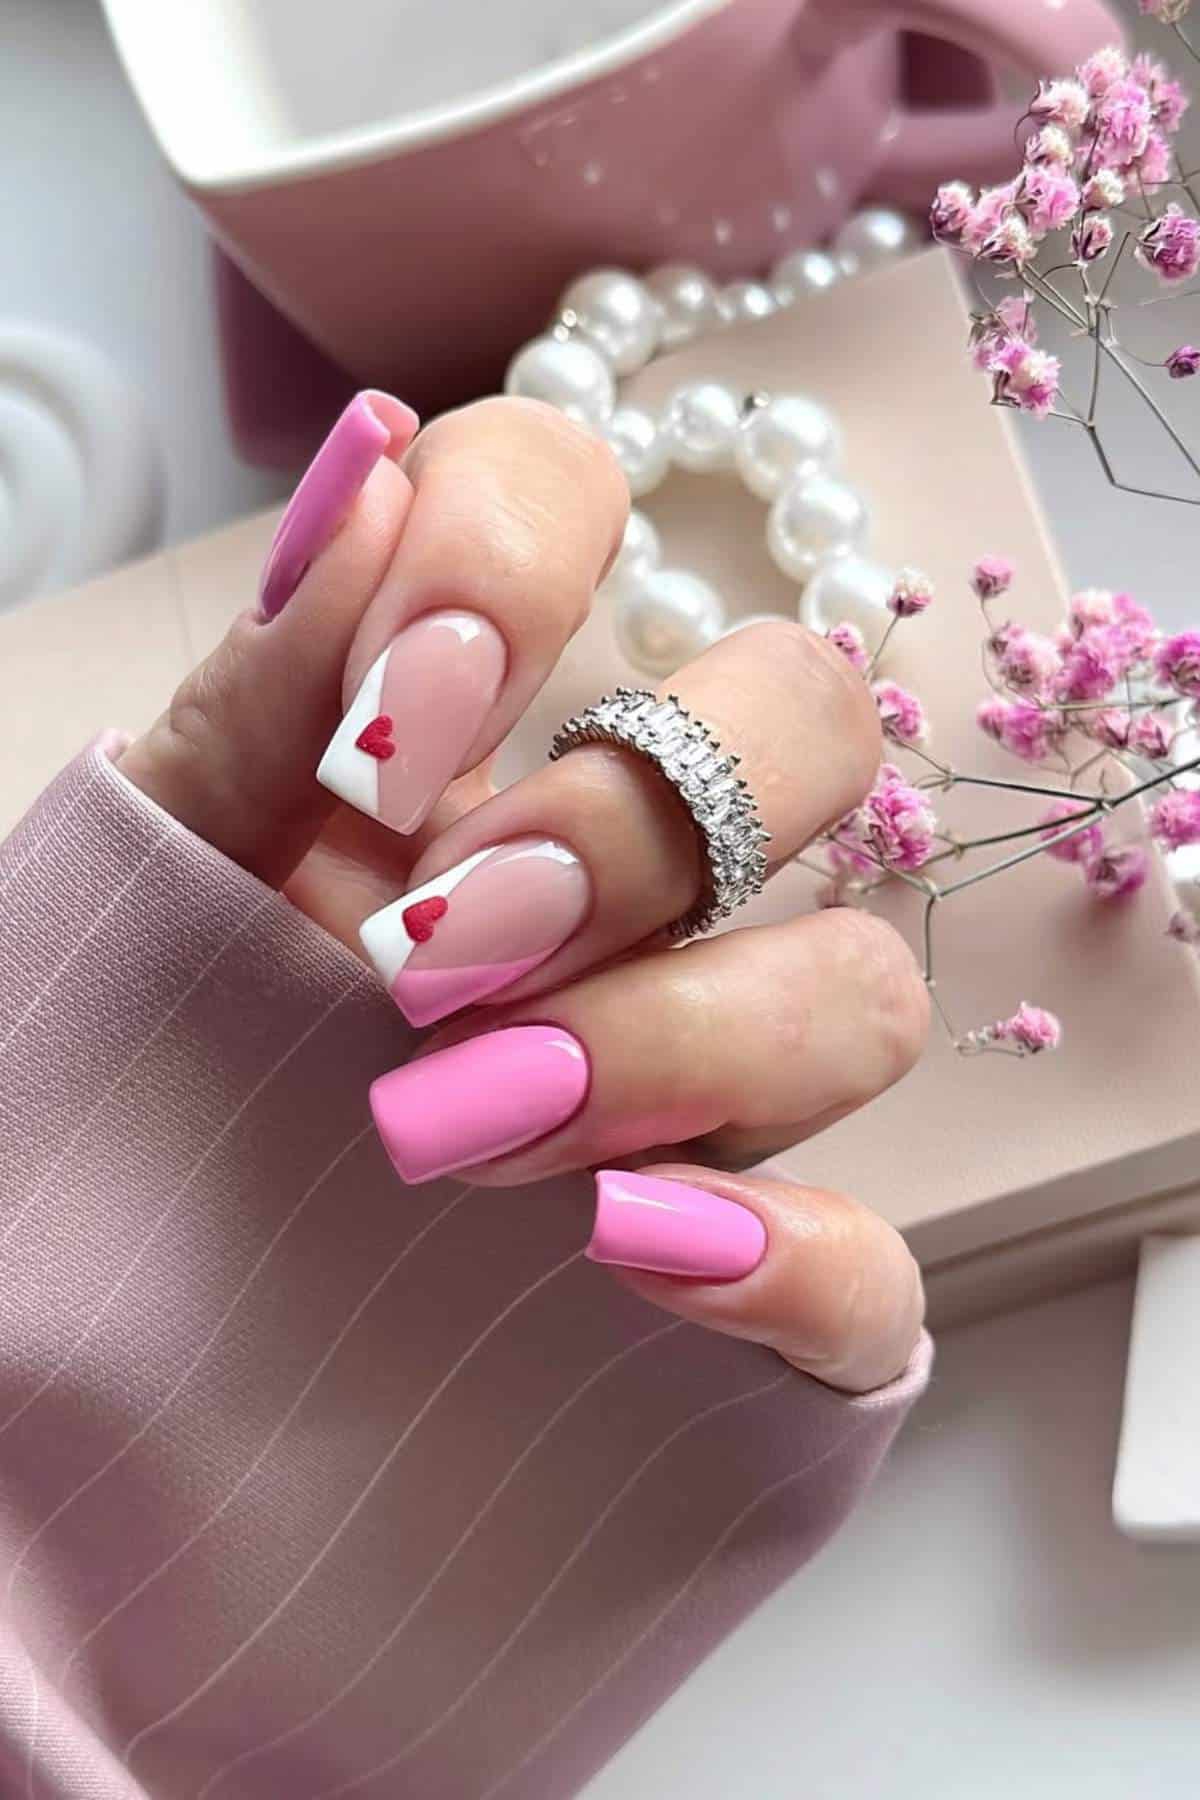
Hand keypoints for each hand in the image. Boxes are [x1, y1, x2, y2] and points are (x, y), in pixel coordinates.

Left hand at [120, 390, 927, 1393]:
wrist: (118, 1322)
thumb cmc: (133, 1069)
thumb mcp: (162, 876)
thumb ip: (260, 693)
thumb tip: (369, 466)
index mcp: (468, 756)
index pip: (576, 508)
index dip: (516, 556)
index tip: (388, 728)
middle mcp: (619, 891)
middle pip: (808, 721)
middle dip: (629, 825)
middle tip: (435, 951)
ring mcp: (699, 1085)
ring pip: (859, 989)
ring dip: (675, 1041)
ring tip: (455, 1131)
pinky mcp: (738, 1285)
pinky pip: (868, 1264)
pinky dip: (788, 1258)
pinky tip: (626, 1255)